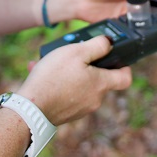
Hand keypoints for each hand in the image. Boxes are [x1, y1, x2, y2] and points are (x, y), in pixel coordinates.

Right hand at [17, 36, 131, 125]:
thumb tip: (109, 43)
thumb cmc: (54, 77)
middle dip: (86, 65)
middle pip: (99, 80)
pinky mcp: (66, 113)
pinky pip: (66, 93)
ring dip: (68, 73)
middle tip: (72, 54)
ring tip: (49, 63)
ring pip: (80, 85)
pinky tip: (40, 72)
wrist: (31, 107)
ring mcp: (80, 108)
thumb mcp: (76, 52)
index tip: (115, 57)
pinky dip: (57, 83)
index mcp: (101, 84)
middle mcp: (95, 99)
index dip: (124, 66)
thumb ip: (97, 46)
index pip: (125, 78)